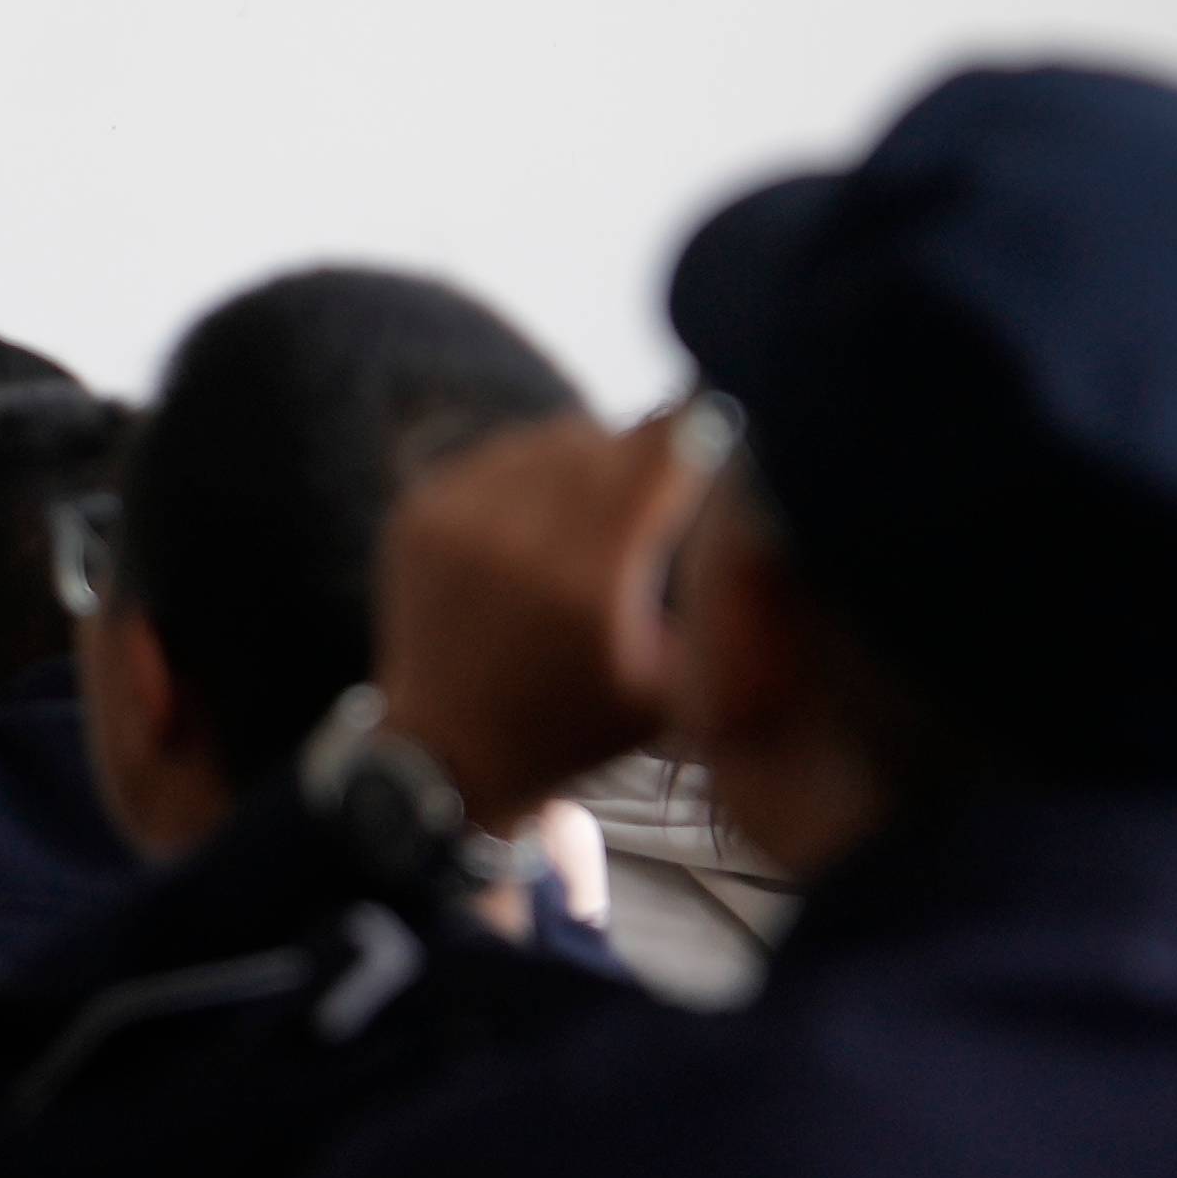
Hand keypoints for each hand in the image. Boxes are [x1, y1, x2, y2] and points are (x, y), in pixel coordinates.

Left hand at [373, 406, 711, 822]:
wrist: (447, 754)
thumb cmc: (579, 727)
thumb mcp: (672, 684)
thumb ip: (718, 608)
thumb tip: (759, 519)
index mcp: (588, 583)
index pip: (656, 458)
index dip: (693, 434)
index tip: (718, 423)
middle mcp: (515, 541)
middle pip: (605, 442)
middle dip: (644, 451)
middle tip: (665, 471)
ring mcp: (457, 522)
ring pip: (549, 441)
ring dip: (588, 458)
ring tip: (604, 505)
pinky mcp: (417, 515)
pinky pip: (496, 458)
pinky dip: (531, 472)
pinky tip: (546, 515)